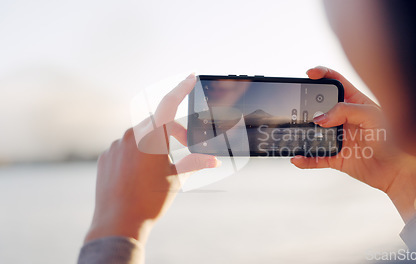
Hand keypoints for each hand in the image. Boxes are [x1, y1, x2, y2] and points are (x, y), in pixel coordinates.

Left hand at [85, 74, 220, 244]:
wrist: (118, 222)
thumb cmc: (151, 200)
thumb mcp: (177, 179)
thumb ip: (195, 163)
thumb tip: (215, 160)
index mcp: (152, 137)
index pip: (170, 104)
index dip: (182, 89)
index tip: (190, 77)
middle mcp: (132, 136)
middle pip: (158, 123)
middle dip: (174, 131)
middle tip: (186, 146)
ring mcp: (116, 146)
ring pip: (140, 136)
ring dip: (155, 143)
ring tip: (160, 167)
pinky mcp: (106, 157)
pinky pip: (125, 148)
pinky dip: (137, 154)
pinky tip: (139, 175)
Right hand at [291, 66, 415, 221]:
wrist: (399, 171)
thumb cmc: (394, 139)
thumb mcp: (372, 116)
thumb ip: (345, 111)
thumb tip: (320, 118)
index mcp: (355, 102)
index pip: (336, 82)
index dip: (322, 74)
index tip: (309, 74)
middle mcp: (345, 118)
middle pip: (320, 107)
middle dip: (307, 105)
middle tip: (299, 107)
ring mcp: (339, 137)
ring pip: (314, 132)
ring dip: (302, 133)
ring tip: (293, 132)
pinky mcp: (336, 157)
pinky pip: (316, 157)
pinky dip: (305, 159)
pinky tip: (297, 158)